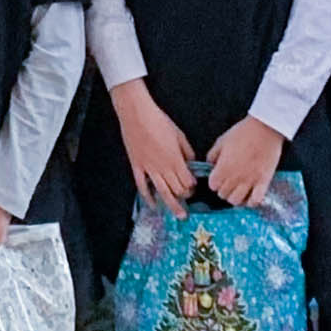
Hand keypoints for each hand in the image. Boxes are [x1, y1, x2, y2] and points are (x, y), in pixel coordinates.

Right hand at [112, 80, 196, 209]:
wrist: (136, 114)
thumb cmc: (158, 121)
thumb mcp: (179, 134)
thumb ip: (187, 151)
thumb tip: (191, 163)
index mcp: (175, 159)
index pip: (187, 182)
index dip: (192, 186)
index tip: (193, 185)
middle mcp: (163, 168)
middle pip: (177, 190)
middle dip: (185, 195)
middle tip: (187, 196)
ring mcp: (149, 169)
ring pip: (162, 193)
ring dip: (172, 205)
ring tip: (179, 215)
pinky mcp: (137, 167)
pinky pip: (142, 187)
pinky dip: (148, 198)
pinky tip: (154, 205)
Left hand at [207, 118, 285, 208]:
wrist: (265, 129)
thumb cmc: (242, 132)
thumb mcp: (222, 141)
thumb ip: (213, 155)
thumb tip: (210, 165)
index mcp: (223, 167)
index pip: (213, 186)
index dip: (214, 182)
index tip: (218, 177)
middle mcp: (235, 177)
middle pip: (223, 195)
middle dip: (223, 190)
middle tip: (228, 183)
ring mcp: (250, 181)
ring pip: (237, 201)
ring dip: (235, 197)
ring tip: (238, 190)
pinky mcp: (263, 182)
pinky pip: (255, 200)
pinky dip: (251, 201)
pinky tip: (250, 195)